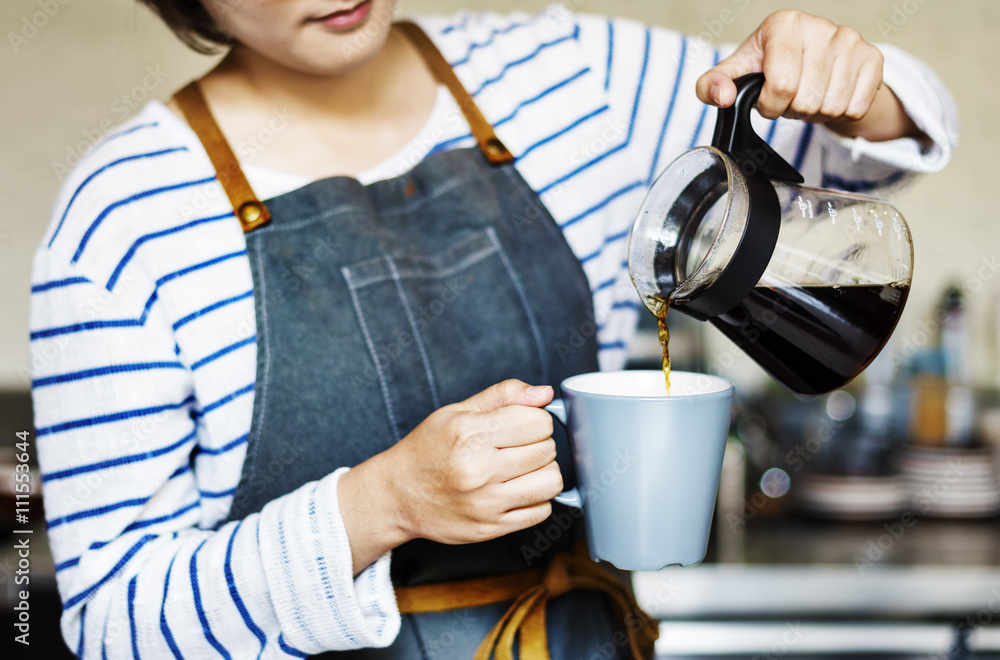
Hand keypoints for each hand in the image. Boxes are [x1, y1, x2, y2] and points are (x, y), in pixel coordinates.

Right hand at [338, 380, 560, 572]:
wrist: (397, 495)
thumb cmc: (427, 449)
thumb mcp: (457, 411)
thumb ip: (503, 395)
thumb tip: (544, 393)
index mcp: (471, 434)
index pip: (539, 422)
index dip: (536, 419)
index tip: (522, 424)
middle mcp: (479, 470)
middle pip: (547, 451)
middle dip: (539, 444)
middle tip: (518, 446)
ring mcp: (486, 503)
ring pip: (551, 482)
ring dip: (543, 472)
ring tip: (522, 469)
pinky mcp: (491, 529)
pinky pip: (541, 511)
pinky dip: (536, 499)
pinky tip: (516, 490)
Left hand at [696, 10, 922, 141]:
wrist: (815, 64)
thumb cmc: (772, 67)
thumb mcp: (737, 74)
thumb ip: (712, 86)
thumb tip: (722, 97)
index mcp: (784, 24)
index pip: (781, 86)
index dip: (771, 105)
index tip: (768, 99)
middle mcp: (820, 27)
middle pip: (806, 100)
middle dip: (793, 110)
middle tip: (791, 98)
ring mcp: (850, 40)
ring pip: (832, 107)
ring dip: (816, 113)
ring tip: (808, 96)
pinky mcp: (873, 57)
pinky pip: (855, 108)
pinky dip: (840, 113)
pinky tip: (830, 95)